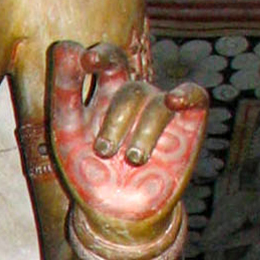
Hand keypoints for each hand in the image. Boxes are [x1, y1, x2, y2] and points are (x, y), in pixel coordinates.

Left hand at [47, 41, 206, 244]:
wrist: (116, 215)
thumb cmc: (88, 172)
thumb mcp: (66, 130)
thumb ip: (64, 88)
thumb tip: (67, 45)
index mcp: (105, 94)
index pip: (107, 60)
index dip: (100, 55)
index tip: (88, 61)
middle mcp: (135, 98)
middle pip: (130, 85)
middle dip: (116, 117)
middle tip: (104, 151)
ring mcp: (161, 110)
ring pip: (156, 100)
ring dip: (141, 132)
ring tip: (132, 161)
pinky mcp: (188, 125)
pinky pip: (195, 96)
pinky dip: (187, 94)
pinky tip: (174, 100)